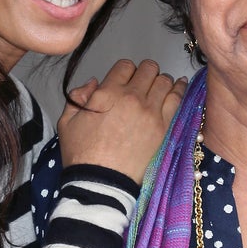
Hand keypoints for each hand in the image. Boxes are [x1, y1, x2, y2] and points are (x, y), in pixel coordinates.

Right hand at [57, 59, 186, 183]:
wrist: (101, 181)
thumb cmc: (83, 154)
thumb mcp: (67, 122)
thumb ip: (77, 96)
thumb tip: (93, 83)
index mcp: (108, 93)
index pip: (125, 66)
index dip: (126, 70)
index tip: (126, 78)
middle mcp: (131, 97)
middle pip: (148, 69)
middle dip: (145, 71)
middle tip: (144, 80)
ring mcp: (150, 111)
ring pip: (164, 80)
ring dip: (161, 80)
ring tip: (160, 85)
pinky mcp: (163, 126)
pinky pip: (176, 99)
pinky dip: (179, 89)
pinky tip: (179, 85)